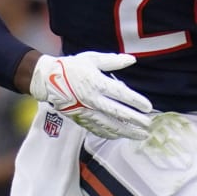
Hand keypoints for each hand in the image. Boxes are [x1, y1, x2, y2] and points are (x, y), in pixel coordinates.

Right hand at [29, 51, 154, 140]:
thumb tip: (132, 60)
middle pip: (118, 113)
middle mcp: (92, 100)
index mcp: (96, 83)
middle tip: (149, 126)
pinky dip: (111, 134)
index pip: (121, 94)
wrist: (47, 80)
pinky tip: (121, 136)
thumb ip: (113, 61)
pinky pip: (98, 129)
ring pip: (110, 126)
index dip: (136, 101)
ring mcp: (86, 112)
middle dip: (135, 121)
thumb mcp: (92, 59)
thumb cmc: (71, 67)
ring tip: (141, 135)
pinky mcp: (81, 119)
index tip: (148, 107)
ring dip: (127, 132)